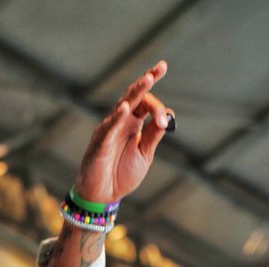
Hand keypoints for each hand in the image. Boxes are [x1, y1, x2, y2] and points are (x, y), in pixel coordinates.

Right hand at [74, 61, 172, 203]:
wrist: (103, 196)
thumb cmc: (121, 174)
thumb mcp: (144, 154)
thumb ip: (154, 135)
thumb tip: (168, 116)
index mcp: (133, 124)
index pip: (146, 104)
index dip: (158, 107)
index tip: (166, 120)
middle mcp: (120, 122)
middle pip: (135, 96)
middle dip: (147, 81)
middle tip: (160, 67)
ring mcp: (109, 130)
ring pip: (122, 106)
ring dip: (135, 92)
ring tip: (148, 79)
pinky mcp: (99, 143)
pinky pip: (108, 128)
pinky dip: (117, 118)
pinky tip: (125, 108)